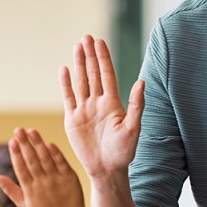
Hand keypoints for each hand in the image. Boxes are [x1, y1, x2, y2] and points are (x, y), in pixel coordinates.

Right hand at [0, 128, 84, 206]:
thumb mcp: (24, 205)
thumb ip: (10, 190)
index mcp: (30, 190)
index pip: (21, 169)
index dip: (16, 154)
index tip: (11, 141)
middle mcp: (43, 183)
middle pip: (32, 161)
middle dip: (24, 144)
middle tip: (18, 130)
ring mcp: (57, 180)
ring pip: (46, 159)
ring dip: (38, 144)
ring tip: (31, 131)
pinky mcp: (69, 177)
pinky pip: (61, 163)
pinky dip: (55, 153)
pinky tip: (48, 143)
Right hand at [60, 35, 144, 180]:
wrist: (107, 170)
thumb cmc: (124, 152)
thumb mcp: (133, 128)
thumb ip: (136, 105)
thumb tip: (141, 82)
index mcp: (113, 103)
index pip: (107, 75)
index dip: (103, 58)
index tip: (99, 42)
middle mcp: (98, 103)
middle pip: (93, 74)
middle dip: (90, 55)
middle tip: (86, 37)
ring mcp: (84, 110)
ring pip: (81, 82)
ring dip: (79, 64)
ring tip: (76, 47)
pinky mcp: (73, 120)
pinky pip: (68, 98)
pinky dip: (66, 84)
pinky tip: (64, 69)